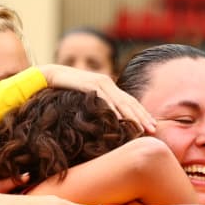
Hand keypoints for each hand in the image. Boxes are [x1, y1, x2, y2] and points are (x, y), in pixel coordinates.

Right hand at [38, 64, 156, 133]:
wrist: (50, 75)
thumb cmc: (67, 89)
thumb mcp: (87, 98)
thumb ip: (99, 105)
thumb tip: (108, 120)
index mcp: (109, 86)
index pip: (130, 101)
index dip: (142, 113)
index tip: (152, 125)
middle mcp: (108, 83)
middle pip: (129, 102)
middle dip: (143, 116)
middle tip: (154, 129)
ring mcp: (99, 82)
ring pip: (120, 101)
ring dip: (133, 115)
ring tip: (142, 127)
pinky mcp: (90, 85)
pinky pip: (105, 99)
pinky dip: (114, 109)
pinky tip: (121, 120)